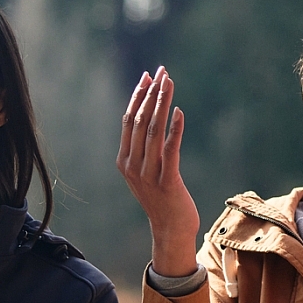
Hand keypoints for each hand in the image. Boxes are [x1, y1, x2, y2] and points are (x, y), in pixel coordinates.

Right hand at [117, 67, 202, 278]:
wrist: (170, 229)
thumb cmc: (162, 197)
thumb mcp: (146, 171)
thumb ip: (144, 148)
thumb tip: (151, 118)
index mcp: (124, 161)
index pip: (128, 120)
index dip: (138, 96)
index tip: (148, 76)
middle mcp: (132, 166)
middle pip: (140, 121)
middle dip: (151, 93)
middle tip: (162, 72)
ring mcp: (148, 174)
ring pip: (153, 131)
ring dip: (162, 104)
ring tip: (169, 83)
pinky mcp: (167, 181)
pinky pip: (170, 150)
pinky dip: (174, 129)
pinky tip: (179, 112)